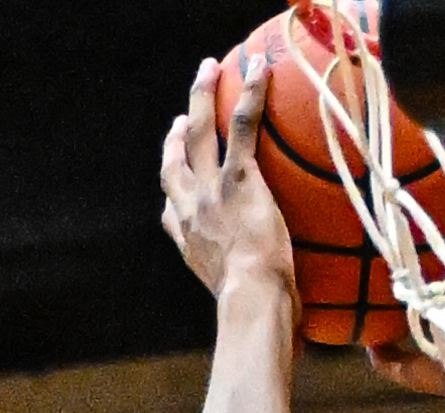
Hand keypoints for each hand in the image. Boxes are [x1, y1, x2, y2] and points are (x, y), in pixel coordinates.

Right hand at [161, 52, 295, 304]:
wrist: (252, 302)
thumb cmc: (254, 312)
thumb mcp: (237, 306)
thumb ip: (242, 294)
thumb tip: (273, 311)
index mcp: (189, 243)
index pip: (170, 213)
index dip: (172, 190)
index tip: (176, 177)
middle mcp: (191, 211)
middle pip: (175, 160)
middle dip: (177, 132)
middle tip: (182, 113)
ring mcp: (211, 191)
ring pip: (199, 132)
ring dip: (202, 96)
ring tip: (209, 69)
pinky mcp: (237, 177)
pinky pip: (240, 126)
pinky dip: (249, 95)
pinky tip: (258, 70)